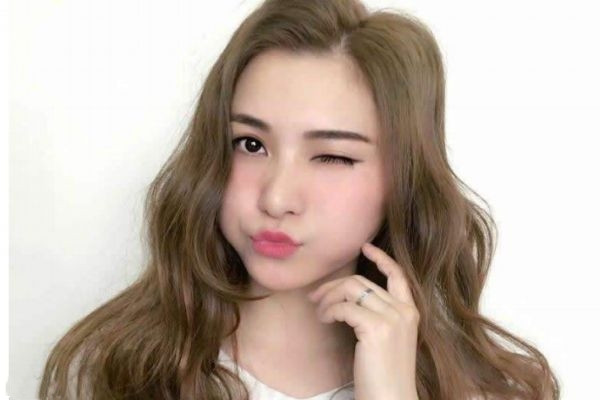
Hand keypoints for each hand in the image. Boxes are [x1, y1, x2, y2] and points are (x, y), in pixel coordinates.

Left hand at [307, 242, 419, 399]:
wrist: (391, 399)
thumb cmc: (384, 375)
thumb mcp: (387, 339)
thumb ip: (378, 316)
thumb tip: (349, 298)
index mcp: (411, 312)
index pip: (398, 275)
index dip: (381, 258)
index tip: (365, 247)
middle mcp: (404, 311)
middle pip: (362, 281)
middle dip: (334, 286)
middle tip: (316, 297)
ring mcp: (392, 318)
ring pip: (351, 289)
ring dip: (328, 298)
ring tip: (320, 312)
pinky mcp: (376, 328)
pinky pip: (344, 306)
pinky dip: (329, 310)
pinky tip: (325, 320)